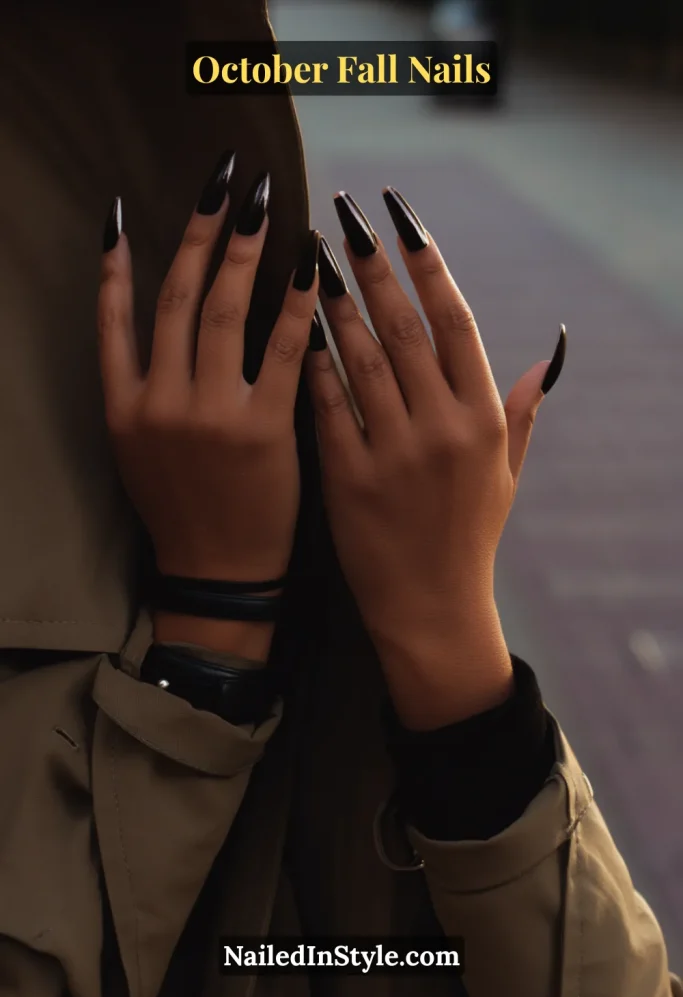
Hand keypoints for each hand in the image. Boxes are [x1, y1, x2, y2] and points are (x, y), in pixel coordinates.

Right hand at [97, 160, 320, 656]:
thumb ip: (141, 380)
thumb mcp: (139, 445)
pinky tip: (309, 265)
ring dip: (244, 251)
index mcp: (124, 404)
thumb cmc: (184, 507)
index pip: (118, 313)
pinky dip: (293, 305)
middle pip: (180, 297)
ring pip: (223, 313)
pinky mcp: (261, 430)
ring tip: (264, 204)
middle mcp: (158, 401)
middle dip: (204, 232)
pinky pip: (279, 352)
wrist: (217, 571)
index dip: (125, 256)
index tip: (136, 204)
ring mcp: (208, 415)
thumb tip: (153, 308)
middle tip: (228, 179)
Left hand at [308, 189, 564, 727]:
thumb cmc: (468, 537)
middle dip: (371, 263)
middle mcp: (441, 428)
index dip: (426, 261)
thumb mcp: (506, 475)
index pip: (454, 320)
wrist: (430, 609)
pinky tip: (292, 325)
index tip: (401, 215)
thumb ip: (521, 412)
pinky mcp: (347, 478)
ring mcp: (392, 453)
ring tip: (312, 255)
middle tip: (344, 214)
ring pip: (358, 357)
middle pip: (402, 325)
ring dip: (334, 300)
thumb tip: (547, 354)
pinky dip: (311, 362)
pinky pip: (325, 405)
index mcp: (482, 419)